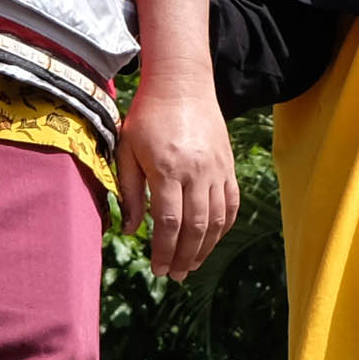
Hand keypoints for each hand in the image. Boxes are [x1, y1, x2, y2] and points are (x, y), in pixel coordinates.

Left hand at [117, 77, 237, 279]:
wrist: (181, 85)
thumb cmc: (147, 117)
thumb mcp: (127, 150)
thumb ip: (130, 191)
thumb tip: (131, 230)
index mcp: (167, 169)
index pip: (169, 222)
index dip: (164, 251)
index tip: (158, 268)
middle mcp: (196, 171)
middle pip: (196, 227)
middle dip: (185, 257)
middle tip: (175, 275)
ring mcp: (217, 169)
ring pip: (217, 220)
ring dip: (205, 248)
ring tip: (192, 266)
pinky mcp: (228, 165)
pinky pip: (231, 203)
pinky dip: (224, 227)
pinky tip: (212, 240)